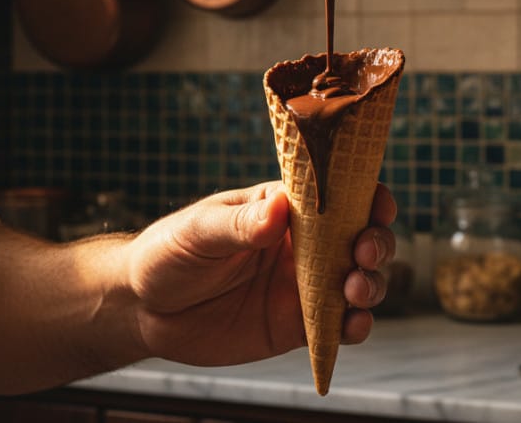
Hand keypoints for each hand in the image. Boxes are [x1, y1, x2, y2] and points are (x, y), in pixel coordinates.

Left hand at [124, 181, 396, 366]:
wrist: (142, 309)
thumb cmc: (169, 252)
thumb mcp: (199, 231)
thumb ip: (240, 225)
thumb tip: (279, 208)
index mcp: (284, 208)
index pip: (337, 194)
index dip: (366, 195)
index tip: (378, 203)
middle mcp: (302, 245)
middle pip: (361, 236)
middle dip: (375, 242)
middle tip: (362, 252)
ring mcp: (303, 286)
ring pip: (360, 281)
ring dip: (371, 284)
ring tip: (353, 289)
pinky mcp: (297, 325)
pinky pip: (339, 326)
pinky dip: (356, 326)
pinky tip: (353, 325)